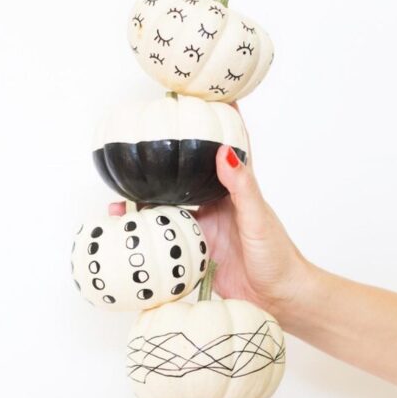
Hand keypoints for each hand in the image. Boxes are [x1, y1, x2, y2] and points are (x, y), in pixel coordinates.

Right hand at [107, 110, 312, 323]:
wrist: (279, 299)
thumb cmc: (278, 256)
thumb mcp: (258, 218)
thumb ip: (242, 186)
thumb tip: (224, 151)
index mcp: (233, 189)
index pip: (222, 147)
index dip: (210, 124)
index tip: (191, 98)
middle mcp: (215, 205)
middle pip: (181, 181)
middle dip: (158, 170)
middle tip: (133, 156)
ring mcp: (204, 230)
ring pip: (168, 212)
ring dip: (143, 207)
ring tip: (117, 202)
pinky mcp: (196, 253)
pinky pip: (167, 242)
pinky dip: (147, 237)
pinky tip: (128, 234)